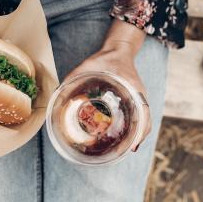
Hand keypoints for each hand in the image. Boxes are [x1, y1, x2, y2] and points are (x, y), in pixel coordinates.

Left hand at [63, 22, 150, 151]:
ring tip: (125, 149)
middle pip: (145, 121)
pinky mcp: (135, 99)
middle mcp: (139, 95)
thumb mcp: (88, 65)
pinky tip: (127, 138)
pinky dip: (135, 128)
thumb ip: (73, 78)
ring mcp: (138, 98)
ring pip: (144, 121)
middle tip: (126, 151)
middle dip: (137, 137)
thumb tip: (57, 94)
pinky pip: (139, 116)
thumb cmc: (105, 58)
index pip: (142, 112)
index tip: (132, 145)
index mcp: (132, 88)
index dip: (139, 130)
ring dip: (137, 135)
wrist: (119, 50)